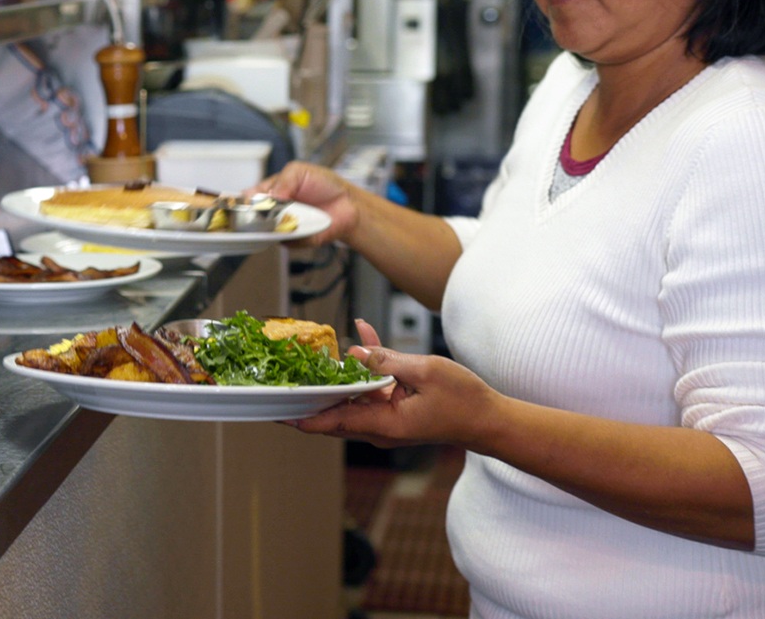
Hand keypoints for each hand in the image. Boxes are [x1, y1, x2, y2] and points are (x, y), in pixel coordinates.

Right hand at [251, 161, 358, 246]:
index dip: (245, 200)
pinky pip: (284, 241)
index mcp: (270, 191)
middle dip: (256, 214)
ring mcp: (281, 227)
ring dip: (272, 225)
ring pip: (265, 231)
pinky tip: (299, 225)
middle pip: (252, 217)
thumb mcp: (299, 171)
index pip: (249, 197)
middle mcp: (272, 210)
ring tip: (287, 214)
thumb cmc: (323, 185)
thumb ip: (283, 180)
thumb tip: (270, 197)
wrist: (347, 204)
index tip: (247, 201)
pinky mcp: (293, 241)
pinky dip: (289, 234)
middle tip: (264, 209)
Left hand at [285, 320, 497, 448]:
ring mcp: (386, 419)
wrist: (488, 419)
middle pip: (334, 410)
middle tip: (280, 378)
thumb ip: (387, 362)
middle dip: (309, 393)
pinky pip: (372, 387)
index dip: (301, 417)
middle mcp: (379, 426)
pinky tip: (363, 337)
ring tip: (317, 349)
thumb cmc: (463, 401)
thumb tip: (354, 355)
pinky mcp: (395, 409)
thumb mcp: (425, 372)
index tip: (275, 411)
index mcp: (383, 423)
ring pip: (352, 394)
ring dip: (338, 373)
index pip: (331, 422)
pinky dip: (366, 366)